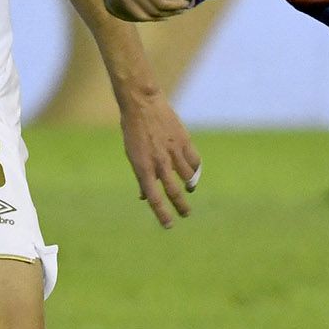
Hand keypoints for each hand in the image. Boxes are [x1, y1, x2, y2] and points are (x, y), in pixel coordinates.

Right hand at [104, 0, 194, 21]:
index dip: (178, 0)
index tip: (185, 4)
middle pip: (160, 2)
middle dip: (172, 9)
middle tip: (179, 11)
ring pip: (150, 10)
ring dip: (162, 15)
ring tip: (169, 14)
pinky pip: (138, 14)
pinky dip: (150, 18)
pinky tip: (158, 17)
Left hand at [117, 88, 201, 227]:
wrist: (141, 102)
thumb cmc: (133, 129)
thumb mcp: (132, 154)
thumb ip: (140, 176)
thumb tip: (143, 196)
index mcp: (143, 167)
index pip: (154, 197)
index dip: (161, 213)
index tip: (169, 225)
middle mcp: (159, 162)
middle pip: (174, 192)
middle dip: (181, 207)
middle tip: (185, 215)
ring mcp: (173, 151)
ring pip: (188, 177)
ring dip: (190, 186)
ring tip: (190, 189)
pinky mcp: (184, 141)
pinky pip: (195, 161)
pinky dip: (196, 170)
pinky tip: (194, 173)